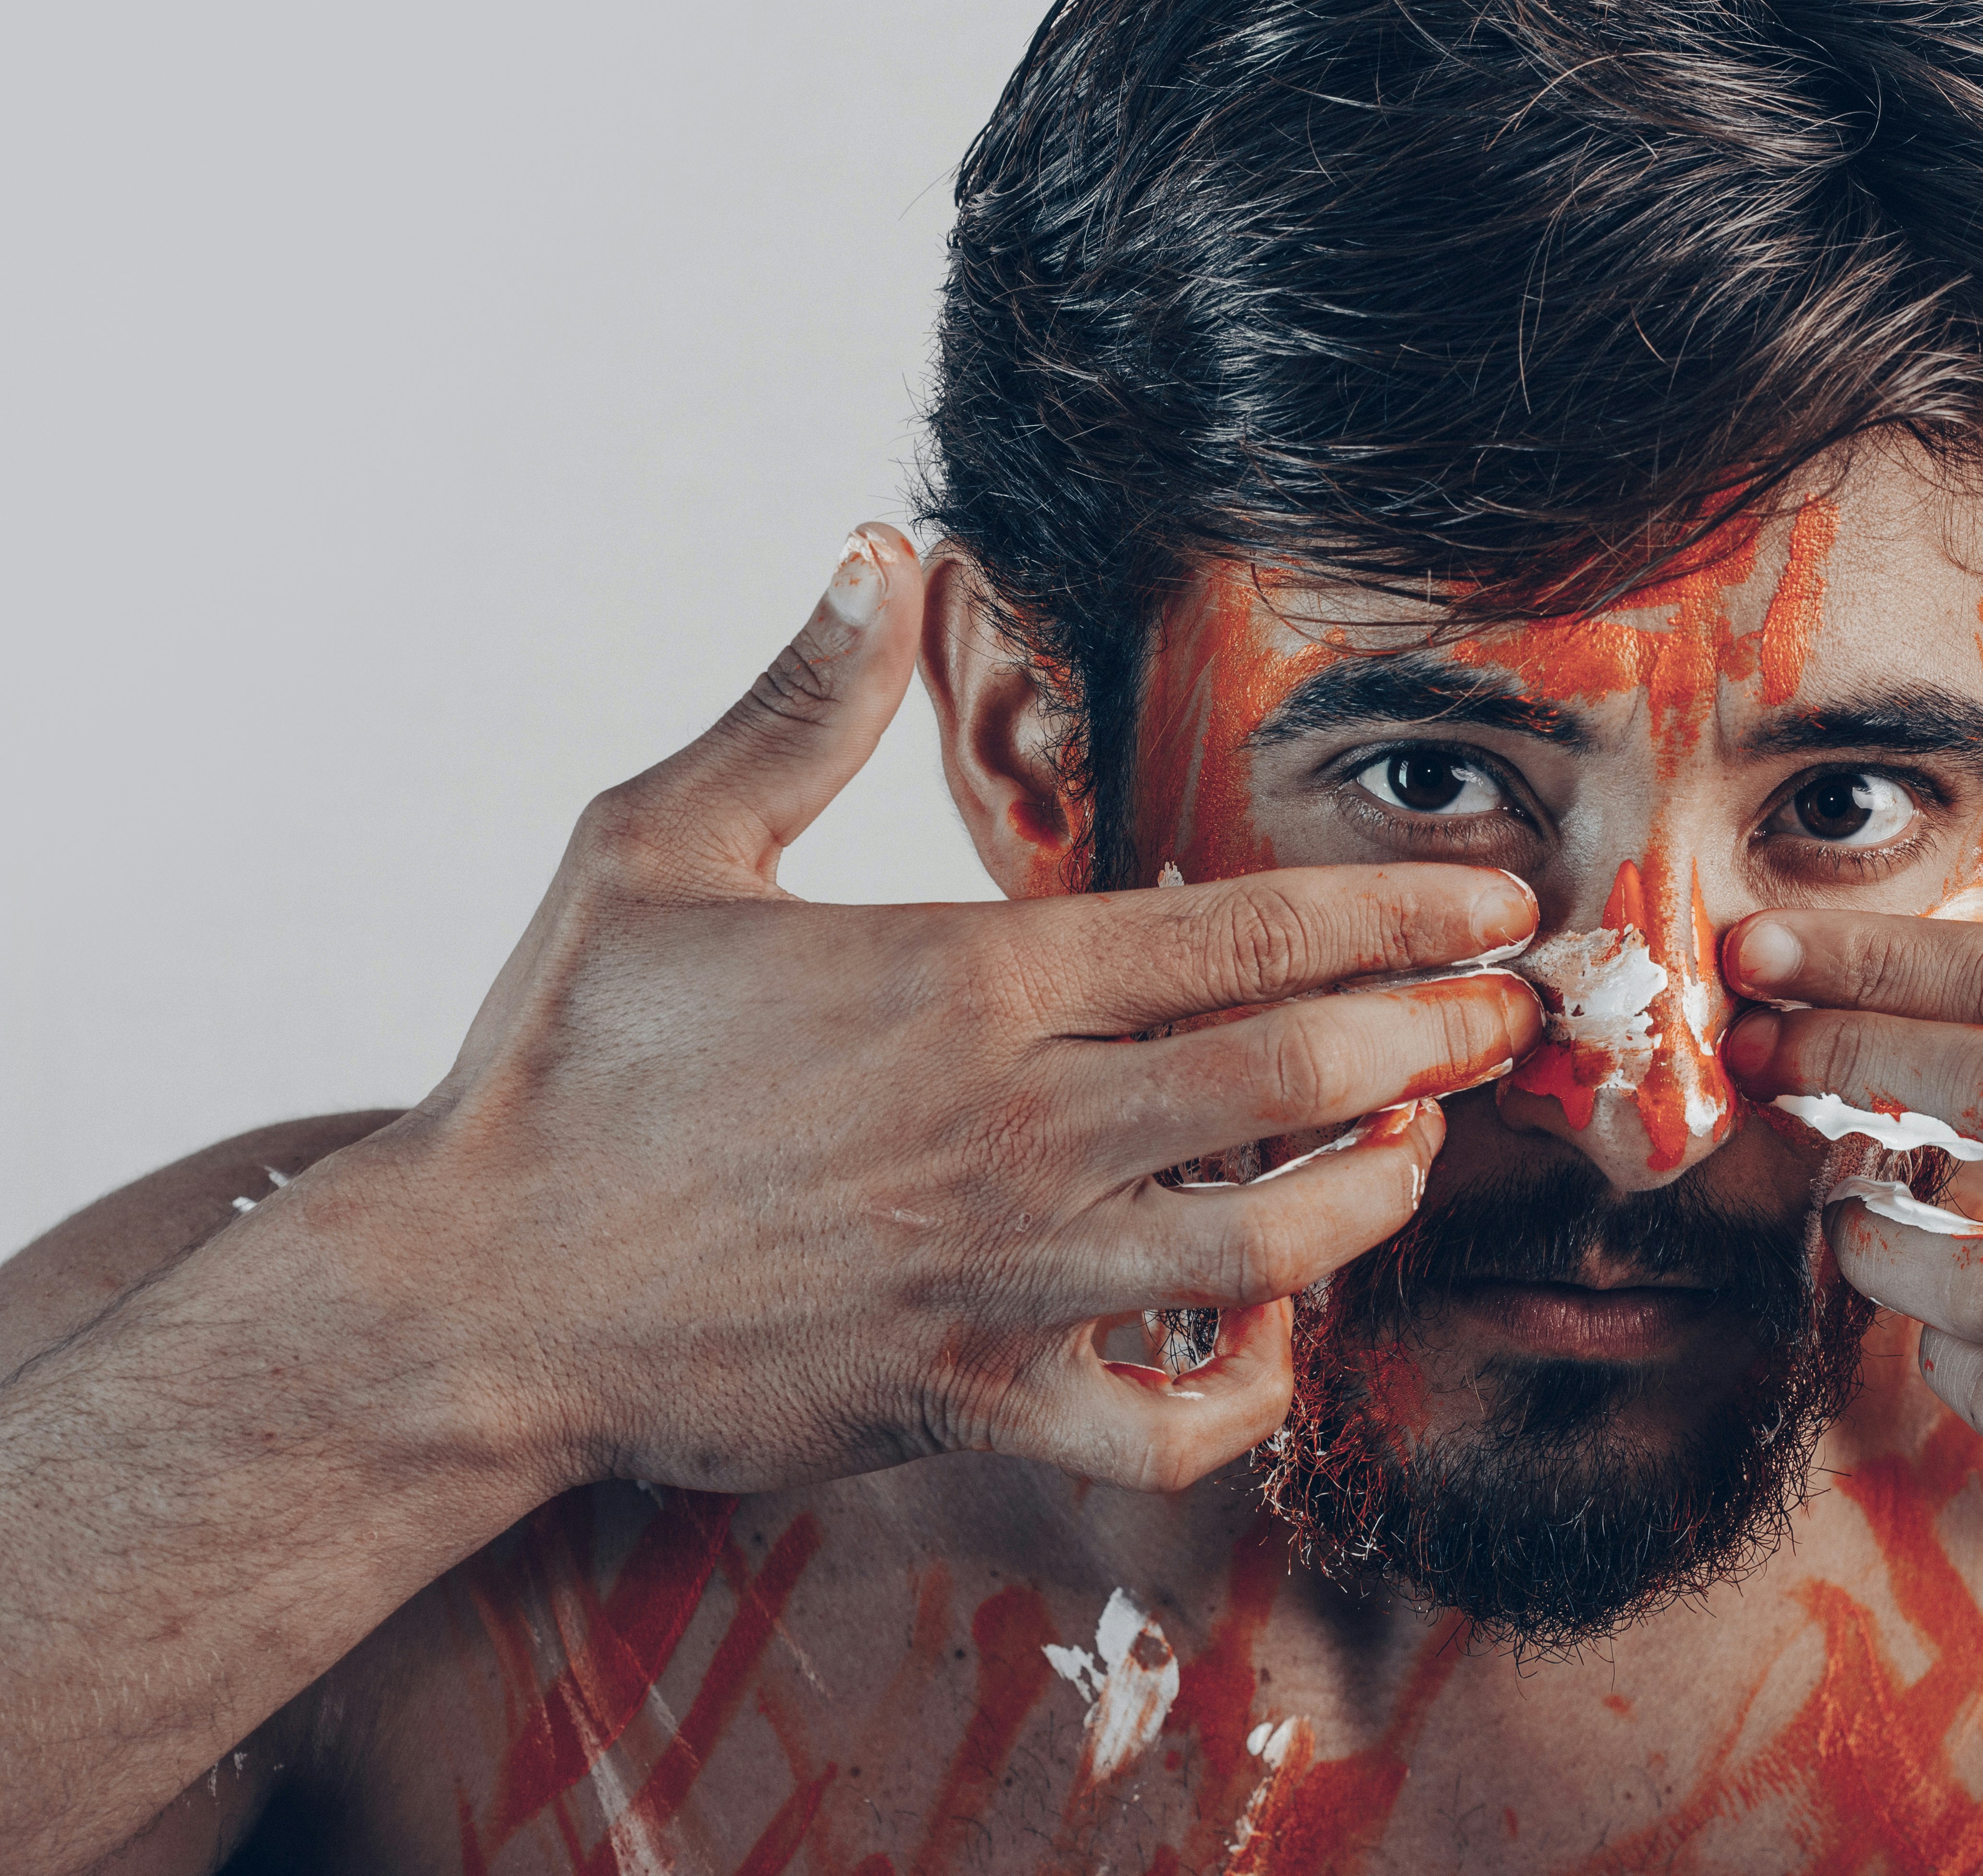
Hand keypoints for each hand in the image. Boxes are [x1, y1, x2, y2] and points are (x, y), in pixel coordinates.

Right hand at [300, 525, 1541, 1498]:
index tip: (1496, 901)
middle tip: (1513, 1012)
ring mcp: (1006, 1276)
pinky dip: (1241, 1396)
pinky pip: (1161, 1430)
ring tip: (1416, 1144)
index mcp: (971, 985)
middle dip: (1434, 1035)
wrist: (469, 1299)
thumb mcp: (657, 847)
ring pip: (1268, 1244)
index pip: (1248, 934)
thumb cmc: (561, 1067)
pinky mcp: (969, 1399)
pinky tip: (1269, 1339)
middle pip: (1297, 1075)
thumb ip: (797, 705)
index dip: (1398, 913)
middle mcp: (1018, 1129)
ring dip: (1372, 1191)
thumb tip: (877, 552)